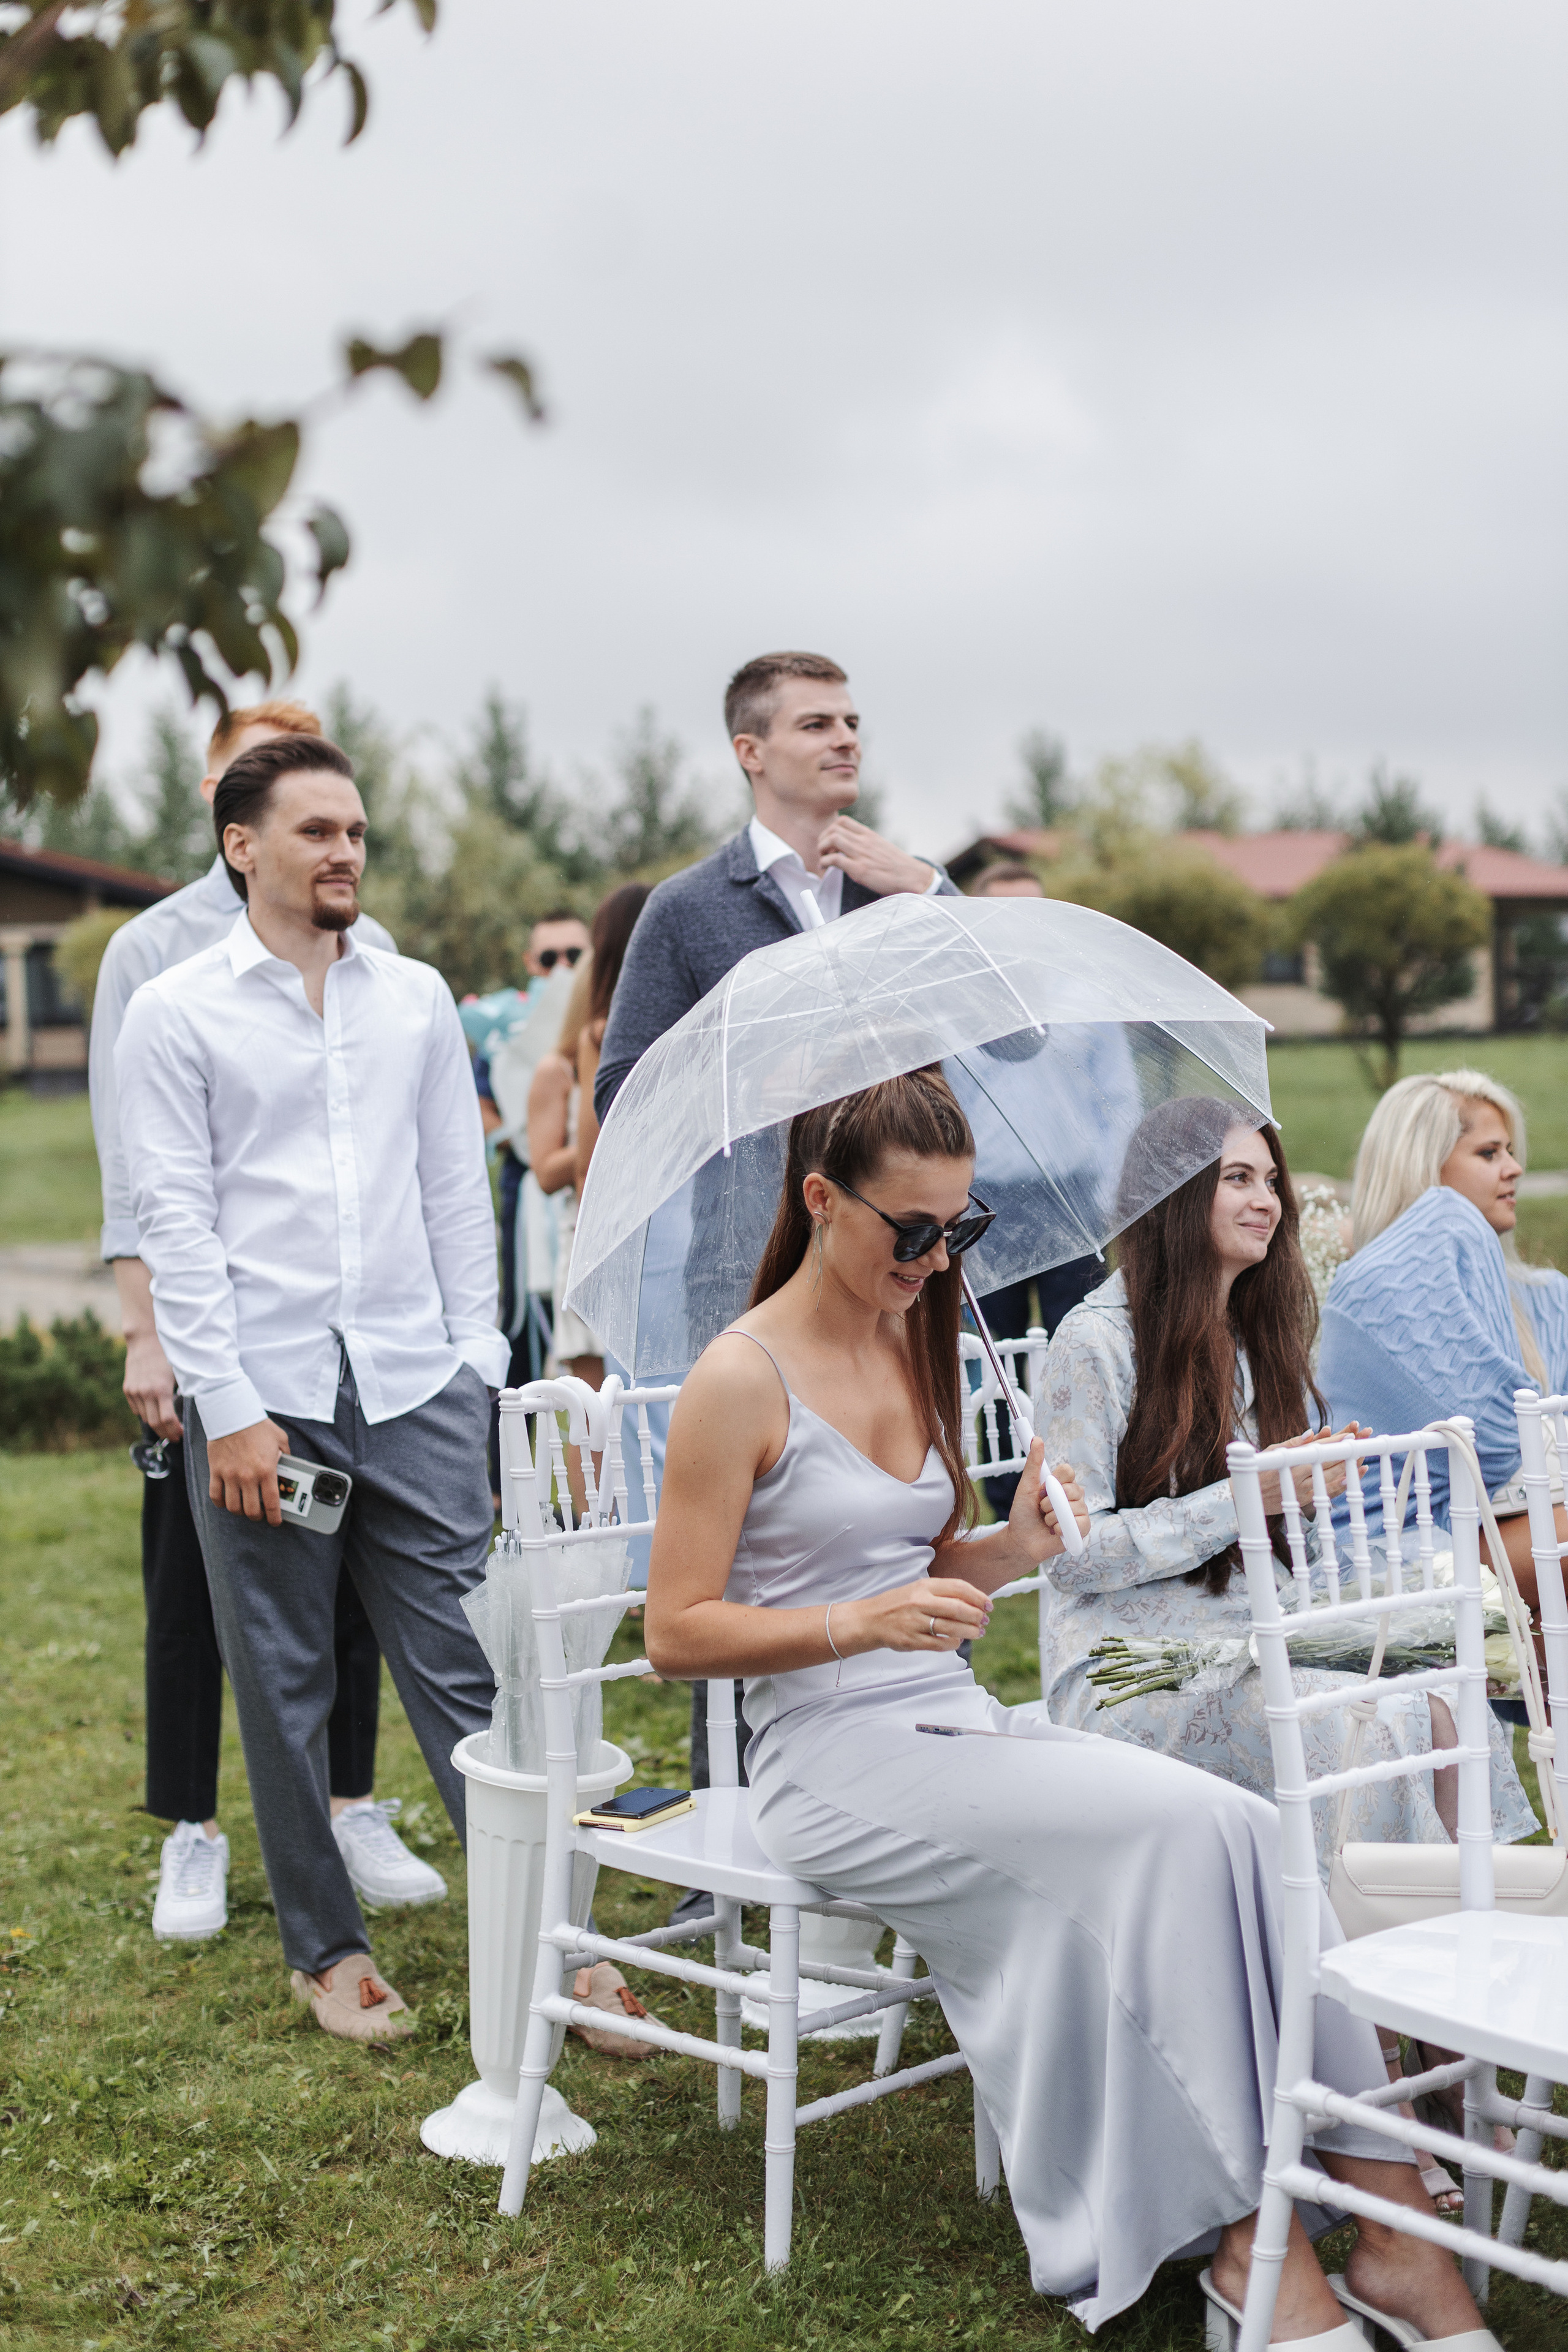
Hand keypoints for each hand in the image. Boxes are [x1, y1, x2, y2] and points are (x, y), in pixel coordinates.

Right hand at [123, 1330, 182, 1441]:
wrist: (146, 1339)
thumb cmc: (168, 1354)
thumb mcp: (180, 1372)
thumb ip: (183, 1391)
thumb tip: (190, 1409)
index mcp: (161, 1390)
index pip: (167, 1420)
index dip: (174, 1431)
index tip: (181, 1434)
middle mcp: (145, 1393)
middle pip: (155, 1423)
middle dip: (166, 1433)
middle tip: (175, 1436)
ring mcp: (134, 1391)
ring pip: (145, 1418)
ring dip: (156, 1425)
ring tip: (167, 1426)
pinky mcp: (128, 1389)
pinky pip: (136, 1409)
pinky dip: (146, 1414)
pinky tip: (155, 1412)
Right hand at [207, 1418, 290, 1524]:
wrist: (233, 1414)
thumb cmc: (258, 1426)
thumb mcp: (280, 1440)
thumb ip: (286, 1456)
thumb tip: (288, 1469)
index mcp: (266, 1470)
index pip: (272, 1503)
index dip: (274, 1517)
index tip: (275, 1521)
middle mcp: (248, 1476)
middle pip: (251, 1510)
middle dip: (257, 1516)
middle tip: (259, 1514)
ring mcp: (229, 1475)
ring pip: (233, 1507)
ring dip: (239, 1511)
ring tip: (243, 1508)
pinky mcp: (215, 1471)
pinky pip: (215, 1496)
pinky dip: (221, 1503)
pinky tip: (226, 1501)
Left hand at [815, 813, 934, 897]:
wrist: (911, 877)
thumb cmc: (896, 865)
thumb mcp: (880, 846)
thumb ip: (865, 843)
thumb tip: (850, 846)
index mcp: (869, 835)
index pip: (843, 821)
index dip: (829, 830)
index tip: (828, 841)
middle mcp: (864, 841)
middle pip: (833, 829)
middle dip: (822, 840)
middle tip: (822, 852)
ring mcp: (861, 855)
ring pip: (832, 840)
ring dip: (821, 850)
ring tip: (823, 859)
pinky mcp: (860, 870)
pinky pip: (835, 860)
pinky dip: (825, 863)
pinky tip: (825, 868)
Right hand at [842, 1576, 992, 1654]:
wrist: (869, 1620)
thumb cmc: (898, 1604)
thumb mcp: (918, 1590)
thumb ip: (942, 1594)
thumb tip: (973, 1601)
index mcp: (924, 1586)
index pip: (958, 1588)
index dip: (978, 1597)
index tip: (989, 1605)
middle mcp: (919, 1602)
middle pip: (958, 1608)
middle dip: (977, 1616)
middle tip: (985, 1621)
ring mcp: (915, 1622)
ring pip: (951, 1627)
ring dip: (970, 1631)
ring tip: (978, 1632)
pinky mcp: (911, 1640)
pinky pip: (939, 1644)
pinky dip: (953, 1643)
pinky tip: (958, 1641)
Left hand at [1009, 1441, 1088, 1560]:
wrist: (1020, 1541)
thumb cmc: (1023, 1514)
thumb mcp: (1026, 1486)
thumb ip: (1033, 1463)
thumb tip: (1036, 1439)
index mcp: (1061, 1484)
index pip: (1068, 1471)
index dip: (1056, 1480)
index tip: (1043, 1488)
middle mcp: (1073, 1496)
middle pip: (1073, 1489)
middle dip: (1050, 1500)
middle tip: (1041, 1508)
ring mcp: (1079, 1513)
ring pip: (1074, 1507)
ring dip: (1053, 1516)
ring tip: (1046, 1521)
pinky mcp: (1082, 1529)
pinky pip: (1078, 1523)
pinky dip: (1061, 1527)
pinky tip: (1054, 1531)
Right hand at [1257, 1424, 1369, 1514]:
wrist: (1248, 1497)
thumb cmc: (1258, 1469)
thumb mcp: (1272, 1452)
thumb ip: (1293, 1444)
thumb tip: (1312, 1434)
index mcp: (1292, 1464)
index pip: (1319, 1451)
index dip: (1336, 1444)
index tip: (1351, 1436)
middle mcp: (1300, 1478)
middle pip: (1330, 1463)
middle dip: (1348, 1452)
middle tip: (1363, 1442)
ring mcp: (1304, 1492)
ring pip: (1332, 1479)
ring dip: (1349, 1468)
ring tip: (1363, 1458)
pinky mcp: (1306, 1501)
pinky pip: (1327, 1494)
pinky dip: (1340, 1485)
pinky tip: (1351, 1477)